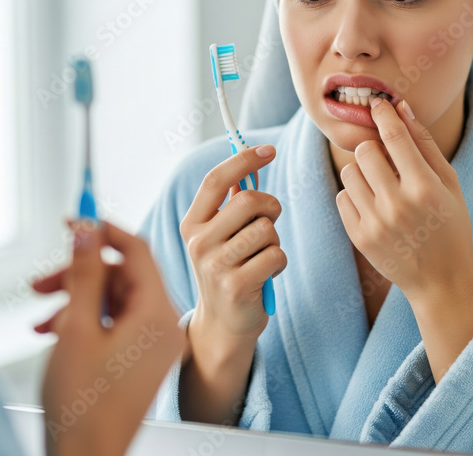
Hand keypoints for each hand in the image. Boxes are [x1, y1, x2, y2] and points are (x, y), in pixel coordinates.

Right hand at [35, 221, 183, 455]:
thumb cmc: (82, 405)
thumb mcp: (77, 327)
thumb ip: (85, 272)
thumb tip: (88, 229)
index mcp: (158, 314)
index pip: (137, 250)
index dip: (101, 230)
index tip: (73, 220)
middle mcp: (164, 326)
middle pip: (122, 275)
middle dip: (79, 274)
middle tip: (42, 281)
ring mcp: (154, 345)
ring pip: (114, 299)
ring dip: (76, 300)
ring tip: (41, 316)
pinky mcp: (141, 359)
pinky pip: (116, 323)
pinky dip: (85, 321)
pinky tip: (52, 332)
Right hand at [180, 145, 285, 343]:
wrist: (223, 323)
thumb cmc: (229, 268)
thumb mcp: (221, 235)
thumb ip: (231, 203)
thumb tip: (250, 160)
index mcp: (192, 223)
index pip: (216, 180)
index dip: (244, 160)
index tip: (269, 149)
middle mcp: (198, 242)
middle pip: (248, 201)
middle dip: (270, 205)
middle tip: (271, 219)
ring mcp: (215, 266)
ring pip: (266, 230)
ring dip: (274, 239)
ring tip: (262, 255)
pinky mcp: (236, 286)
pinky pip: (275, 255)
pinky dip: (279, 262)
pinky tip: (265, 274)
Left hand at [335, 98, 472, 303]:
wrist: (442, 279)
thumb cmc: (450, 224)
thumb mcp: (448, 183)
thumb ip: (425, 144)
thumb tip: (401, 107)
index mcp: (424, 188)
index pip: (393, 135)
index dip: (383, 113)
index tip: (378, 104)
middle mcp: (397, 204)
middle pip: (364, 150)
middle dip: (374, 149)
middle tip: (387, 160)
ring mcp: (375, 223)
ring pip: (349, 172)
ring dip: (363, 171)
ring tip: (381, 184)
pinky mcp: (358, 237)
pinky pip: (342, 197)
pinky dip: (355, 195)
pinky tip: (374, 204)